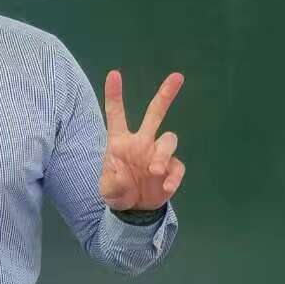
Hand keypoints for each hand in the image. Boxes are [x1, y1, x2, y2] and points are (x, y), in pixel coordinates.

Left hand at [100, 70, 184, 210]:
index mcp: (121, 141)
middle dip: (165, 95)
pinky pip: (177, 167)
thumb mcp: (107, 190)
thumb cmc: (117, 190)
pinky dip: (173, 177)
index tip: (113, 74)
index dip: (114, 95)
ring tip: (154, 170)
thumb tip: (126, 173)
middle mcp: (142, 142)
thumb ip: (112, 182)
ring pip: (169, 139)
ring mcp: (158, 154)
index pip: (116, 115)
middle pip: (155, 113)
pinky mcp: (171, 169)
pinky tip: (166, 186)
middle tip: (177, 76)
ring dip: (163, 153)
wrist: (134, 208)